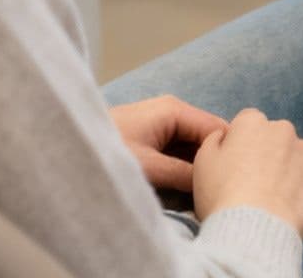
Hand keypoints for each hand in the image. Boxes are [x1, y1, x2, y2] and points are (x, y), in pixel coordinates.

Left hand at [109, 95, 226, 191]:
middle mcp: (171, 112)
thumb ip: (184, 175)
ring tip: (206, 193)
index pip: (218, 128)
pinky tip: (188, 190)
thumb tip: (213, 186)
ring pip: (194, 147)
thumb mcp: (149, 167)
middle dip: (214, 162)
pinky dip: (185, 169)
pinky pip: (179, 152)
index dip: (229, 154)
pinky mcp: (152, 138)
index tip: (235, 181)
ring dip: (199, 169)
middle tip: (221, 190)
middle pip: (207, 138)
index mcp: (174, 110)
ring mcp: (161, 125)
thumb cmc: (106, 152)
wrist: (67, 150)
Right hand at [191, 107, 302, 237]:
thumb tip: (225, 137)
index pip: (248, 123)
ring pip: (298, 156)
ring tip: (275, 197)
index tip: (236, 165)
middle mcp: (284, 130)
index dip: (242, 144)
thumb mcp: (203, 162)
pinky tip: (292, 206)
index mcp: (252, 122)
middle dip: (269, 153)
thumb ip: (215, 141)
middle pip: (276, 137)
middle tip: (256, 183)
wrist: (254, 230)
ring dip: (290, 169)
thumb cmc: (222, 194)